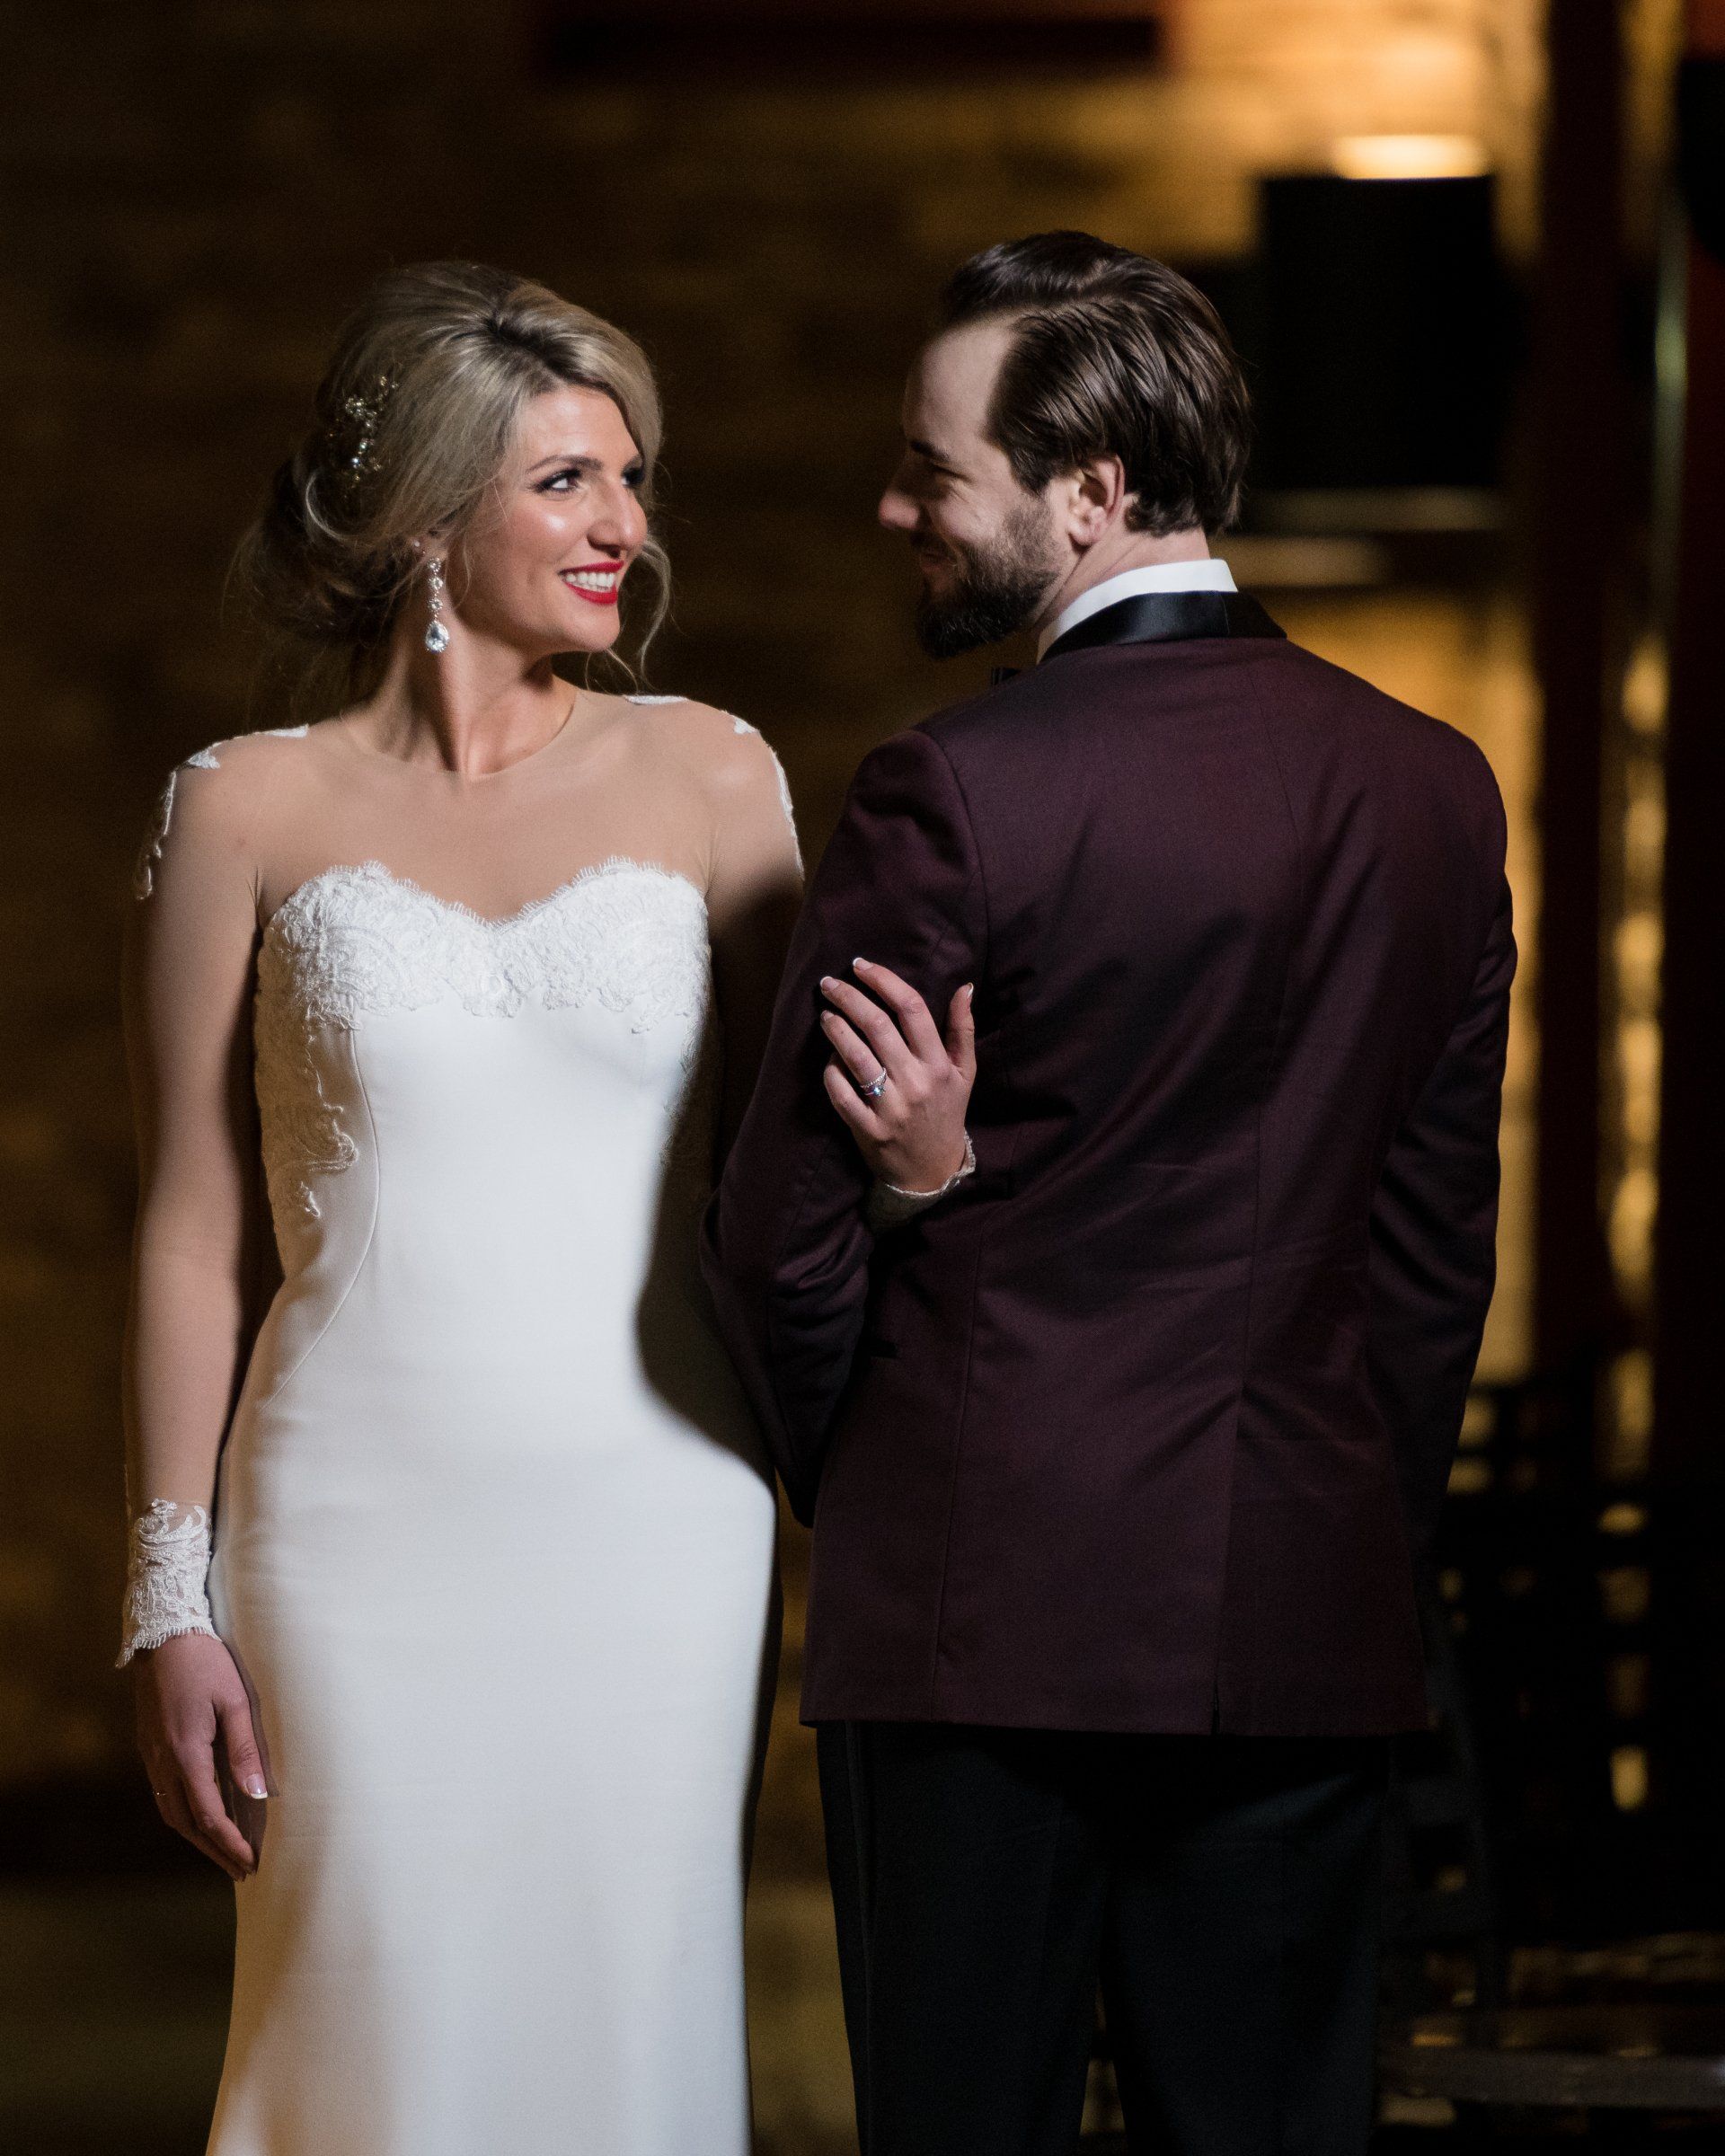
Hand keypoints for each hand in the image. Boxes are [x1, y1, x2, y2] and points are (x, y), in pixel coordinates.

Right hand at [133, 1632, 266, 1880]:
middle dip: (213, 1850)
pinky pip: (164, 1792)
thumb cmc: (206, 1662)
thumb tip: (260, 1794)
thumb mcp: (236, 1700)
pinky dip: (183, 1813)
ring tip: (224, 1850)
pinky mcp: (149, 1745)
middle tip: (240, 1870)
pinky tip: (201, 1814)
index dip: (229, 1843)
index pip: (207, 1814)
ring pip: (170, 1811)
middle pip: (184, 1822)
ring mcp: (151, 1754)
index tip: (250, 1863)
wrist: (163, 1633)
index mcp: (185, 1753)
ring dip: (196, 1835)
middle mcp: (162, 1761)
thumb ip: (246, 1749)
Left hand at [820, 958, 975, 1190]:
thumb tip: (964, 987)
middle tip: (829, 983)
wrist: (931, 1171)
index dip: (884, 981)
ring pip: (856, 1057)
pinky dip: (831, 1071)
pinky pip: (841, 1092)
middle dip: (849, 997)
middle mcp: (916, 1083)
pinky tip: (829, 1056)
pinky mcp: (868, 1130)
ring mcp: (891, 1108)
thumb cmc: (946, 1113)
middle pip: (878, 1026)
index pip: (912, 1009)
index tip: (861, 965)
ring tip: (825, 1014)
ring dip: (835, 1029)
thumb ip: (963, 1029)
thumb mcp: (965, 1073)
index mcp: (939, 1065)